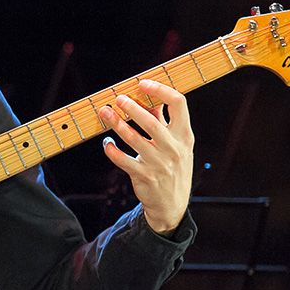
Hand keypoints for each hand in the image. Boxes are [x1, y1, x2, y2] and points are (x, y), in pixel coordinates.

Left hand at [97, 79, 193, 233]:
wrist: (172, 205)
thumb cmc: (172, 166)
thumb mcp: (176, 144)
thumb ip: (164, 121)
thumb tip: (152, 96)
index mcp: (185, 135)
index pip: (179, 103)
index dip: (160, 89)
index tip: (142, 83)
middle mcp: (174, 148)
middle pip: (151, 121)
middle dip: (132, 107)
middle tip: (118, 98)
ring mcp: (159, 164)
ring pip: (133, 139)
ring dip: (116, 124)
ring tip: (104, 112)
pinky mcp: (144, 177)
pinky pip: (122, 160)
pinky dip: (111, 150)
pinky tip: (106, 143)